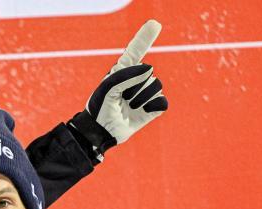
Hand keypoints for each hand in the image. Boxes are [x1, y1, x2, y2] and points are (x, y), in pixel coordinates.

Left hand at [85, 21, 167, 149]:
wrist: (100, 132)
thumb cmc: (100, 108)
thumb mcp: (108, 89)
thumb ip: (125, 75)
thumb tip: (149, 69)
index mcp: (124, 71)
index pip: (136, 51)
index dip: (144, 38)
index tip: (154, 24)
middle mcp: (137, 79)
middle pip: (149, 74)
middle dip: (134, 87)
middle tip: (119, 99)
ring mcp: (146, 93)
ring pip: (156, 88)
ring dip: (140, 99)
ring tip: (127, 106)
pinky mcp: (152, 108)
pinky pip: (162, 103)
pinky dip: (151, 108)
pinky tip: (139, 112)